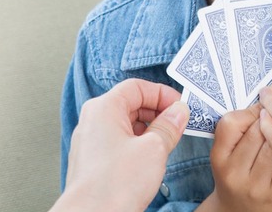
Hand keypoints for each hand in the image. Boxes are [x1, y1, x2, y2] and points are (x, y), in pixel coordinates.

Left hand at [55, 79, 188, 211]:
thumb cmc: (115, 184)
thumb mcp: (153, 149)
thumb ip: (169, 125)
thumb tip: (179, 112)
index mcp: (104, 108)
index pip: (137, 87)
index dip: (162, 94)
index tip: (181, 107)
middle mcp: (93, 120)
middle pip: (131, 103)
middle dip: (158, 112)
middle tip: (179, 124)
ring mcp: (91, 141)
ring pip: (126, 124)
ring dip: (150, 129)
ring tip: (168, 142)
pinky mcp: (93, 160)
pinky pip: (119, 141)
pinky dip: (138, 144)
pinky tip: (151, 158)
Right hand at [198, 104, 271, 211]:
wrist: (239, 211)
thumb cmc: (235, 172)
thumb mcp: (226, 153)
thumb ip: (239, 129)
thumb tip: (267, 99)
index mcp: (219, 157)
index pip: (232, 122)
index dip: (252, 109)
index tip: (264, 103)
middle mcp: (235, 172)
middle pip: (257, 131)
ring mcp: (257, 185)